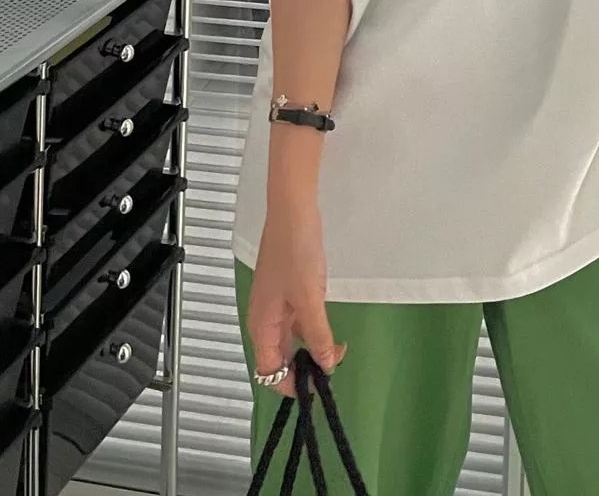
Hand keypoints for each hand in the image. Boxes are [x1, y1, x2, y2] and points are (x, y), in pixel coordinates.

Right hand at [247, 202, 347, 399]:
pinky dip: (312, 327)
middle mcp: (264, 318)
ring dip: (311, 347)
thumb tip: (326, 366)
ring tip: (337, 347)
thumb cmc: (296, 253)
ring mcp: (275, 303)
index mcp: (261, 325)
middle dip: (304, 367)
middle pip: (279, 357)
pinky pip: (296, 320)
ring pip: (291, 338)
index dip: (289, 386)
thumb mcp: (310, 299)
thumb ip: (318, 335)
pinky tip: (328, 324)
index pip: (269, 372)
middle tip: (333, 364)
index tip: (316, 388)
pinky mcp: (286, 289)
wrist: (292, 210)